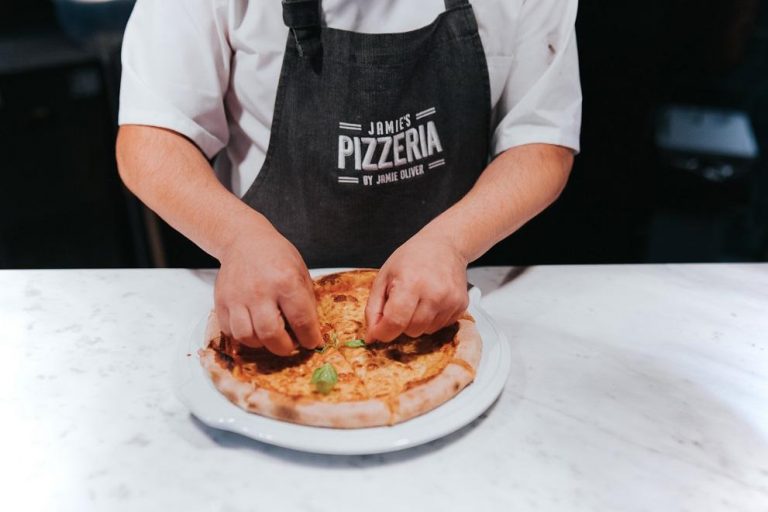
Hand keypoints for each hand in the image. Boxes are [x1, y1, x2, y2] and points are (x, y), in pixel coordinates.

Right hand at [214, 223, 322, 354]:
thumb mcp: (300, 272)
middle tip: (291, 344)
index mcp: (286, 281)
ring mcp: (237, 297)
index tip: (312, 343)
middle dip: (285, 348)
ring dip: (262, 344)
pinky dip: (243, 337)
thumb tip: (312, 331)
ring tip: (271, 336)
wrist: (244, 240)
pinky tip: (254, 328)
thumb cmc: (276, 255)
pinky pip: (230, 331)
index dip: (310, 338)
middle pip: (271, 335)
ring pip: (247, 337)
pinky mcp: (221, 301)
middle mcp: (260, 290)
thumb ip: (306, 302)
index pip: (301, 321)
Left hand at [365, 233, 468, 341]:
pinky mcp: (461, 305)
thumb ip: (373, 308)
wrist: (444, 244)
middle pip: (411, 331)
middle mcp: (434, 293)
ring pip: (426, 332)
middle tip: (402, 303)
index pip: (394, 322)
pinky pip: (441, 327)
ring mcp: (451, 300)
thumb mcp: (383, 277)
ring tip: (418, 299)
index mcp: (411, 283)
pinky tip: (431, 300)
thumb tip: (371, 336)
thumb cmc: (412, 257)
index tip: (378, 330)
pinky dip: (432, 319)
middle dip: (401, 323)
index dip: (382, 332)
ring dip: (417, 322)